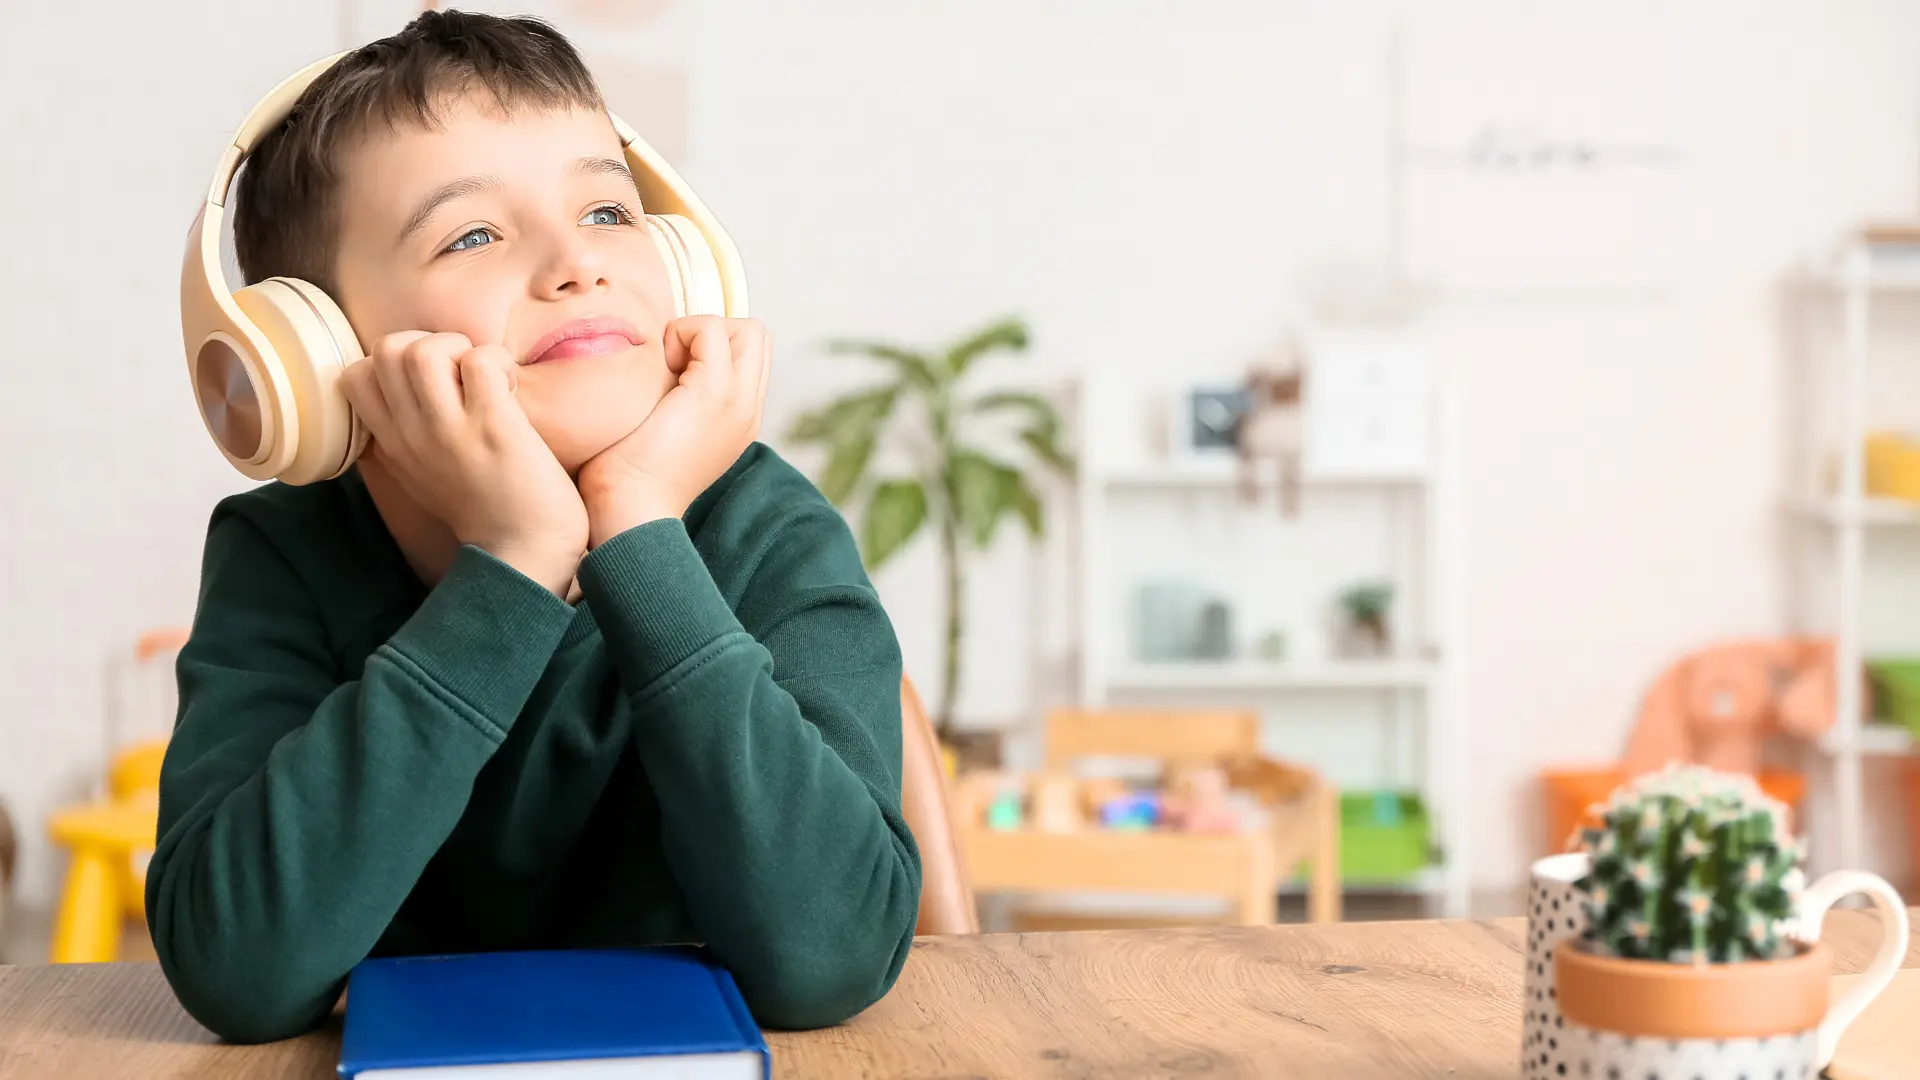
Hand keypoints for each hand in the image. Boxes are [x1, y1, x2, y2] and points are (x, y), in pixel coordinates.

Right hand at [342, 331, 587, 595]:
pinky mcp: (493, 427)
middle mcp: (412, 435)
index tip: (432, 382)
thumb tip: (405, 391)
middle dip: (428, 342)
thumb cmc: (485, 510)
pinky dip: (497, 361)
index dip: (393, 360)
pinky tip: (511, 388)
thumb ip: (405, 437)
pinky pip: (479, 361)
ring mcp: (449, 431)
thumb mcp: (423, 475)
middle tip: (462, 373)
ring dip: (461, 348)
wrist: (523, 554)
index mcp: (393, 445)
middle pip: (386, 350)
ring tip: (486, 378)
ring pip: (422, 350)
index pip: (355, 376)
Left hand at [576, 316, 769, 546]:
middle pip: (757, 338)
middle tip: (674, 365)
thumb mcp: (665, 433)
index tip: (673, 374)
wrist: (630, 512)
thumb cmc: (628, 478)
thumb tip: (658, 365)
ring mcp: (739, 402)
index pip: (750, 356)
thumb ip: (676, 401)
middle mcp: (749, 410)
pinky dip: (682, 333)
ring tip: (670, 368)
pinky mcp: (715, 392)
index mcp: (739, 420)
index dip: (713, 347)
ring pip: (747, 329)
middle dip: (714, 333)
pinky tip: (660, 368)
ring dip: (702, 332)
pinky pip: (713, 329)